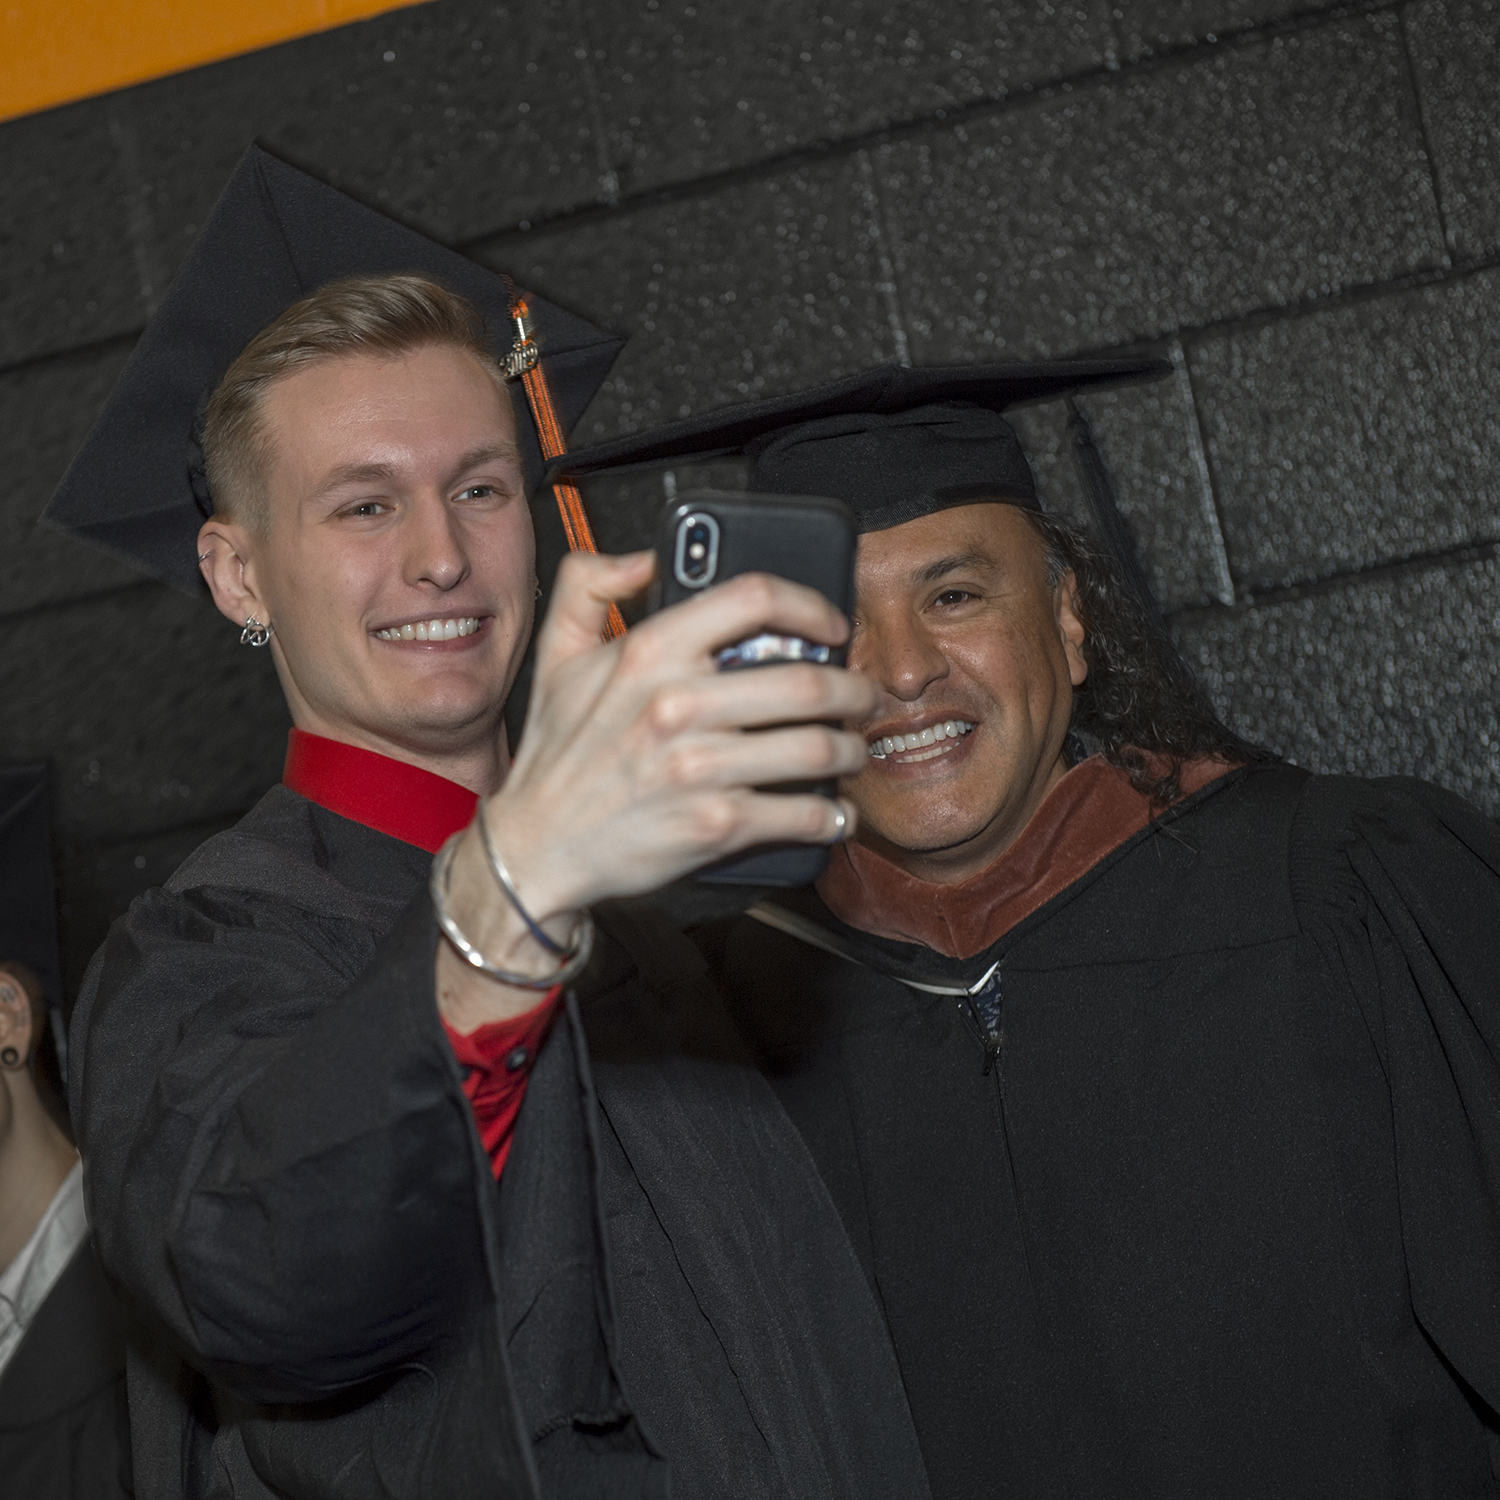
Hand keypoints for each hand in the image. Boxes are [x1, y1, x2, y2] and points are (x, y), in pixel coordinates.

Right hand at [435, 551, 876, 1028]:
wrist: (539, 848)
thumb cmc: (559, 756)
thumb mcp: (557, 656)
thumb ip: (588, 585)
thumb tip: (642, 559)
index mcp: (648, 653)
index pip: (754, 598)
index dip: (810, 604)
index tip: (831, 626)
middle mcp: (676, 705)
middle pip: (807, 681)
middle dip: (853, 690)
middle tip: (862, 698)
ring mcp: (699, 768)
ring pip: (817, 748)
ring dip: (851, 750)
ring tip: (853, 750)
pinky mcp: (715, 825)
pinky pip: (802, 813)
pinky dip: (832, 815)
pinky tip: (836, 811)